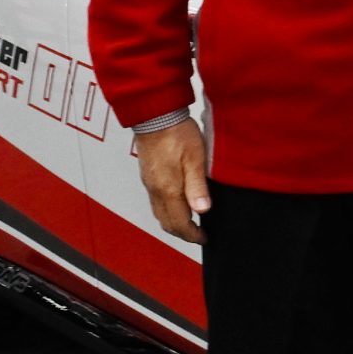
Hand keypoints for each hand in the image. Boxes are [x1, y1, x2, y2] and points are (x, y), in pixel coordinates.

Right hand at [137, 119, 210, 244]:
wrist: (156, 115)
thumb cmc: (176, 132)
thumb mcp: (195, 159)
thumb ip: (198, 186)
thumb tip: (202, 210)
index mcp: (167, 189)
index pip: (178, 223)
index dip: (192, 234)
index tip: (204, 238)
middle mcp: (155, 189)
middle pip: (166, 222)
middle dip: (183, 233)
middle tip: (198, 234)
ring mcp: (149, 183)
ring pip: (159, 213)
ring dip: (174, 222)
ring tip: (191, 222)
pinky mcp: (148, 175)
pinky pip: (156, 201)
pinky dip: (168, 210)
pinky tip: (179, 203)